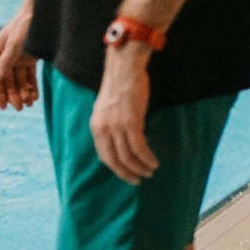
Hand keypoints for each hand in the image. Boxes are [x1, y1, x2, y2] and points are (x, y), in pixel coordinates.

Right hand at [0, 10, 38, 110]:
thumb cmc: (26, 25)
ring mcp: (17, 58)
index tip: (3, 107)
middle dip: (13, 95)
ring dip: (23, 93)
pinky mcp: (30, 58)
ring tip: (30, 103)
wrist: (43, 11)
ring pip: (18, 81)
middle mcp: (5, 56)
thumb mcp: (14, 44)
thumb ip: (5, 62)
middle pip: (7, 82)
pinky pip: (29, 76)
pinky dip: (31, 86)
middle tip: (20, 108)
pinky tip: (35, 97)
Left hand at [91, 44, 157, 184]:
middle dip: (127, 173)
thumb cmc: (119, 87)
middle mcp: (103, 129)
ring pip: (128, 156)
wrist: (124, 69)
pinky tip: (154, 162)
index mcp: (96, 127)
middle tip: (138, 180)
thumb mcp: (106, 109)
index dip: (116, 168)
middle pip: (114, 160)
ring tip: (149, 172)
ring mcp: (116, 126)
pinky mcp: (131, 122)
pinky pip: (139, 147)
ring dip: (140, 167)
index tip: (126, 174)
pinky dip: (147, 158)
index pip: (104, 156)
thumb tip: (119, 143)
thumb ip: (110, 126)